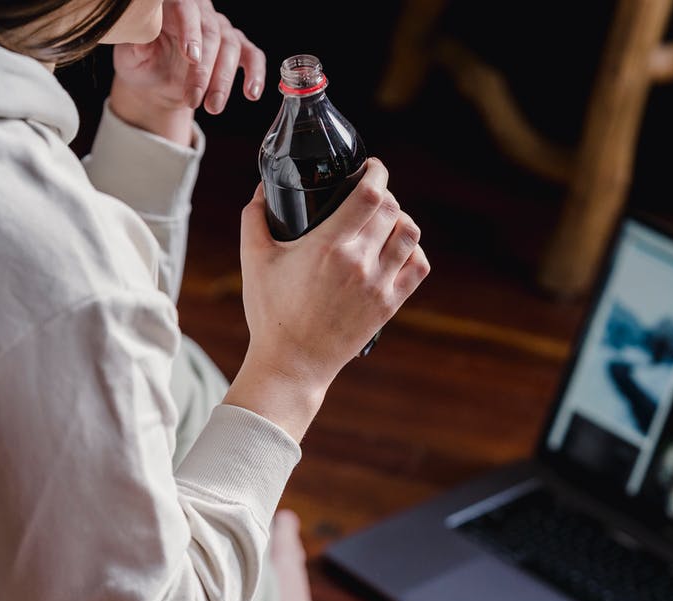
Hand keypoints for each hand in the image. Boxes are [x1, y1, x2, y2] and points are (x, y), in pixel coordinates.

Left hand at [109, 0, 264, 142]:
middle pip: (211, 34)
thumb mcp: (130, 57)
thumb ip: (135, 45)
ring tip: (212, 107)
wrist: (155, 83)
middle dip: (204, 71)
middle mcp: (200, 14)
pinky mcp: (237, 49)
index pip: (184, 9)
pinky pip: (252, 56)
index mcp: (171, 7)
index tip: (191, 57)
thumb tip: (141, 38)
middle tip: (194, 99)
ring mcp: (220, 30)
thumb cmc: (141, 64)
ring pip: (231, 47)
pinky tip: (251, 93)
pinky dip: (255, 74)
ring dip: (223, 81)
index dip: (190, 31)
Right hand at [225, 159, 429, 439]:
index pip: (371, 194)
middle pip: (392, 209)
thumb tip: (260, 190)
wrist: (293, 362)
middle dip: (385, 193)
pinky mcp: (390, 305)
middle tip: (371, 194)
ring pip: (410, 235)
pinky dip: (413, 251)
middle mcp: (359, 263)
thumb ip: (255, 218)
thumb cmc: (272, 313)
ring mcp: (379, 285)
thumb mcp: (254, 260)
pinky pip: (418, 267)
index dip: (377, 172)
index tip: (371, 167)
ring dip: (401, 220)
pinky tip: (396, 249)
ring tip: (385, 221)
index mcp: (329, 246)